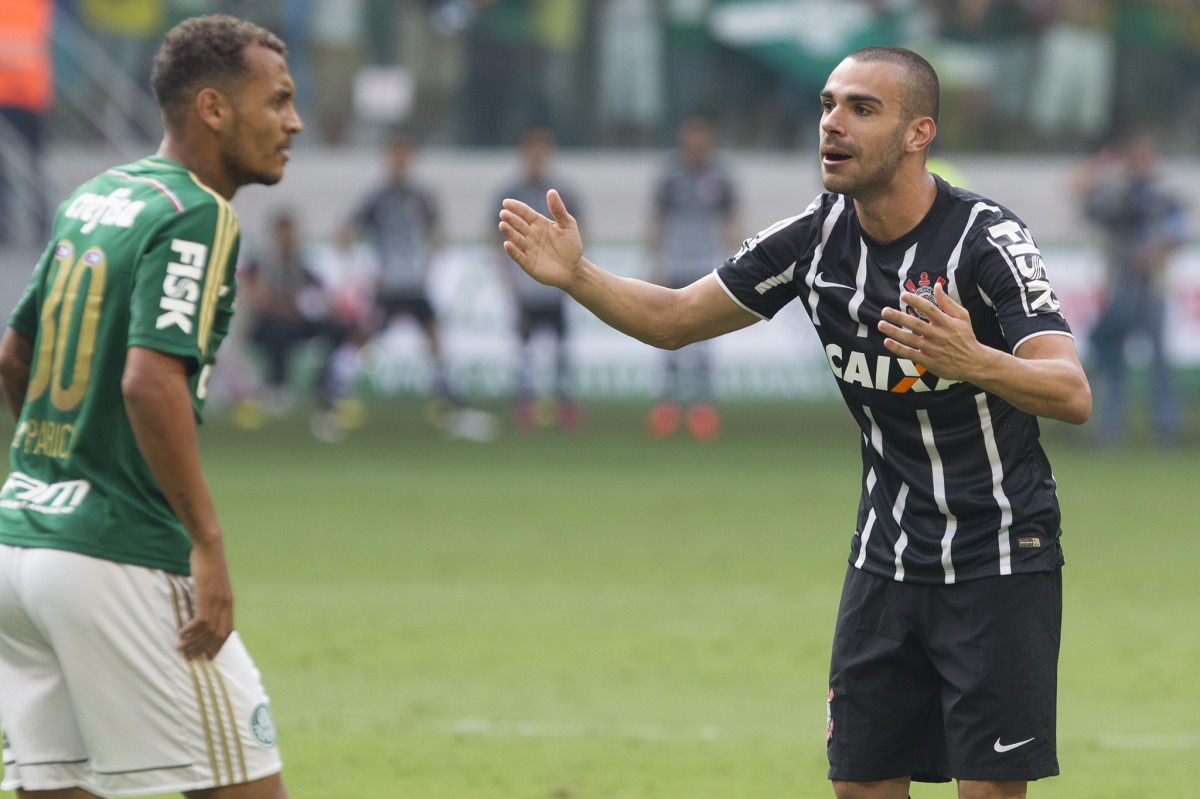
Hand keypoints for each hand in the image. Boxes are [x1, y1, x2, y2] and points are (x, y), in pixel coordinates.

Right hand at [178, 539, 233, 659]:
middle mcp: (225, 604)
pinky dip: (190, 631)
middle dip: (204, 649)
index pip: (228, 631)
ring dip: (194, 643)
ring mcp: (217, 601)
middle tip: (190, 658)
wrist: (210, 547)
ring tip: (181, 650)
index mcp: (229, 602)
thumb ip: (210, 597)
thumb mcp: (213, 584)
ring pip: (208, 631)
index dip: (219, 645)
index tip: (210, 656)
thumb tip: (201, 606)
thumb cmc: (209, 563)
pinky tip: (180, 634)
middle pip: (218, 635)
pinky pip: (200, 621)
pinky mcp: (207, 597)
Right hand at [498, 190, 582, 289]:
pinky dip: (513, 251)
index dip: (516, 208)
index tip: (506, 202)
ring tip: (502, 225)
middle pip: (518, 225)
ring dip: (509, 232)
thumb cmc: (571, 246)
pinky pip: (518, 256)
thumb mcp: (568, 226)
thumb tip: (551, 191)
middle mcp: (531, 235)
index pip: (525, 213)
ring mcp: (528, 249)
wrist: (573, 269)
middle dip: (510, 219)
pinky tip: (507, 244)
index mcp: (539, 223)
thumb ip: (559, 210)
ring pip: (516, 239)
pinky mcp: (528, 263)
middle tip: (503, 213)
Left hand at [877, 282, 989, 382]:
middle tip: (884, 311)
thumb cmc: (966, 337)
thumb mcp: (962, 317)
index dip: (916, 301)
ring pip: (910, 339)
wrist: (974, 363)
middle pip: (916, 324)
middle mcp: (939, 335)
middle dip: (899, 317)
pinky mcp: (928, 361)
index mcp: (947, 323)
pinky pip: (910, 354)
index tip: (903, 295)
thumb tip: (937, 286)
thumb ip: (948, 302)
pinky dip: (898, 349)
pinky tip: (887, 342)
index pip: (929, 309)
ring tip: (881, 324)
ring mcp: (932, 349)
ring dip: (894, 332)